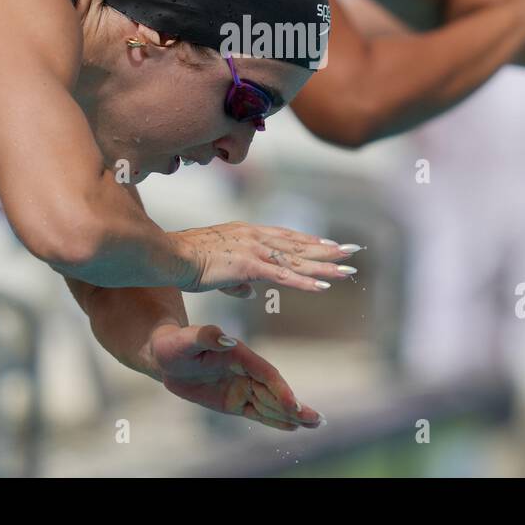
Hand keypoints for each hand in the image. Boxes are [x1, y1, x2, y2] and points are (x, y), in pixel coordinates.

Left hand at [149, 324, 323, 430]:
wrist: (165, 356)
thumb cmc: (174, 344)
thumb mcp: (184, 340)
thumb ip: (205, 336)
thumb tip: (224, 339)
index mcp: (238, 354)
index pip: (265, 373)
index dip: (280, 389)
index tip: (294, 404)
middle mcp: (245, 371)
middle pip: (274, 391)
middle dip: (295, 406)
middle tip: (317, 419)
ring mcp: (241, 386)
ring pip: (270, 403)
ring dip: (291, 414)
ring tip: (315, 424)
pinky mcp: (234, 401)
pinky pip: (257, 412)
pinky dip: (274, 420)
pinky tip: (292, 427)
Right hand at [169, 223, 359, 293]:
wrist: (170, 255)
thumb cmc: (187, 260)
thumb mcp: (217, 268)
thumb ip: (237, 278)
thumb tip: (251, 291)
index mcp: (248, 234)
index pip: (287, 237)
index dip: (310, 242)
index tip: (331, 245)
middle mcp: (256, 237)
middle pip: (299, 245)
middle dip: (328, 250)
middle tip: (354, 251)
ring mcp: (254, 250)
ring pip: (297, 260)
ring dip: (325, 266)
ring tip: (349, 269)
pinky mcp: (249, 266)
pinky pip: (284, 276)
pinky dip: (305, 282)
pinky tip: (324, 286)